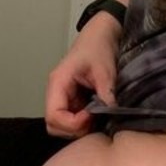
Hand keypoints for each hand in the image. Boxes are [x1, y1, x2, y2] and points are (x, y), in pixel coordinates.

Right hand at [44, 12, 120, 137]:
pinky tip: (97, 115)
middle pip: (54, 125)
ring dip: (79, 128)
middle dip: (74, 129)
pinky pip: (72, 120)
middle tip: (94, 120)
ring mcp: (63, 98)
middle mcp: (56, 92)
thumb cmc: (98, 46)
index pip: (53, 116)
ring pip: (61, 126)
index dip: (72, 123)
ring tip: (97, 117)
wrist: (102, 35)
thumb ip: (106, 94)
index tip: (91, 115)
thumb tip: (113, 114)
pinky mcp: (72, 101)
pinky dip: (83, 124)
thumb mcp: (105, 70)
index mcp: (58, 82)